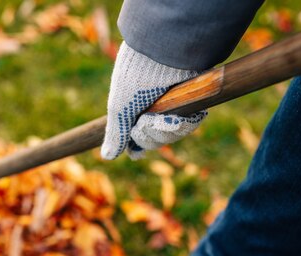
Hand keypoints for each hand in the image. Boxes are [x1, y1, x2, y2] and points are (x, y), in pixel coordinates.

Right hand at [101, 42, 206, 159]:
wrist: (163, 53)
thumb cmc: (136, 79)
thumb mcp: (119, 108)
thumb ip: (116, 133)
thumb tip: (107, 156)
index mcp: (135, 108)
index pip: (137, 138)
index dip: (137, 145)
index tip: (137, 150)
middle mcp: (154, 107)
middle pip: (154, 141)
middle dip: (150, 135)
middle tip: (146, 121)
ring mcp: (174, 105)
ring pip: (172, 136)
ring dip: (165, 130)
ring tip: (162, 116)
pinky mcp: (192, 101)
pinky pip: (190, 125)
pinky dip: (184, 124)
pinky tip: (177, 116)